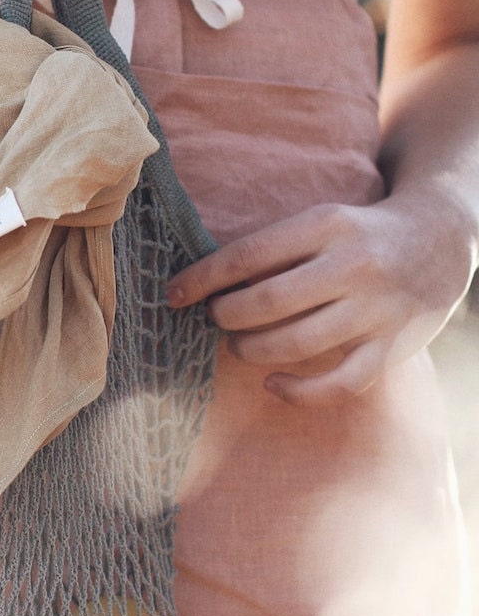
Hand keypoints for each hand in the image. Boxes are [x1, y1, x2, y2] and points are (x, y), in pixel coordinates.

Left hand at [165, 194, 475, 407]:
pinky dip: (298, 393)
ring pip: (294, 344)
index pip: (247, 256)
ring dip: (251, 351)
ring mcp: (375, 308)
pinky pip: (339, 383)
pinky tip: (272, 385)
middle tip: (217, 319)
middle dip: (226, 317)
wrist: (442, 238)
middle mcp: (353, 264)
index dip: (202, 279)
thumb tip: (201, 283)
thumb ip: (274, 250)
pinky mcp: (392, 346)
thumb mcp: (320, 222)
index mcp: (326, 225)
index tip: (173, 295)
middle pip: (265, 303)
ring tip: (239, 346)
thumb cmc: (358, 234)